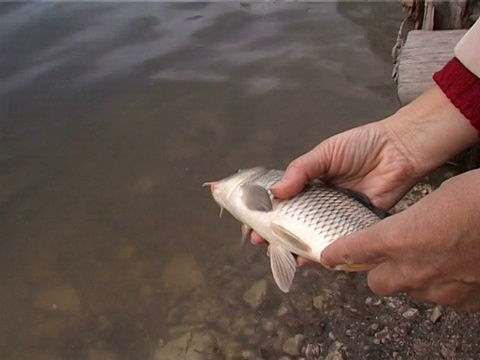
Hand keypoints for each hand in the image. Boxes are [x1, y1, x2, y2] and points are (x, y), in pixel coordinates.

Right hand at [251, 119, 423, 246]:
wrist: (400, 150)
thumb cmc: (361, 146)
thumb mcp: (325, 152)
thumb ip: (300, 171)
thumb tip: (275, 192)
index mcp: (310, 183)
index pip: (281, 201)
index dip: (264, 212)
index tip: (249, 223)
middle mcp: (320, 202)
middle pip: (292, 223)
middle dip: (273, 234)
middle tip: (259, 242)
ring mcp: (337, 216)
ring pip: (311, 236)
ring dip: (294, 247)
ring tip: (279, 254)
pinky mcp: (355, 226)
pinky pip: (336, 241)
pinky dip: (323, 251)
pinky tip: (308, 257)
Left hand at [321, 169, 479, 311]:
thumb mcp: (438, 198)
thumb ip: (410, 222)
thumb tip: (405, 230)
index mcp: (400, 238)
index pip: (353, 251)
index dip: (337, 254)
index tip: (327, 256)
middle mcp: (415, 268)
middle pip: (377, 282)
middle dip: (377, 270)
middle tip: (387, 256)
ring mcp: (442, 288)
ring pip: (409, 291)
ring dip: (410, 278)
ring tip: (427, 258)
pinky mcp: (466, 300)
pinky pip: (441, 296)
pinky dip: (440, 285)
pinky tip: (453, 268)